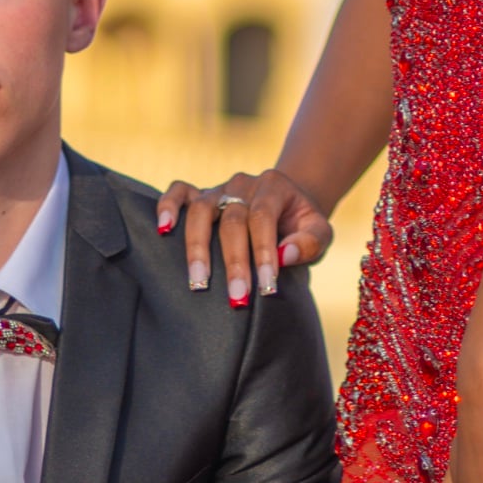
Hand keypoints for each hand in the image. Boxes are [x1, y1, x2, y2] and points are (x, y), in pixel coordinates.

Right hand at [156, 169, 332, 306]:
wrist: (289, 204)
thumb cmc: (302, 225)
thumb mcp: (320, 232)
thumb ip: (309, 242)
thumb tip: (284, 255)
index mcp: (274, 187)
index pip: (263, 218)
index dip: (262, 252)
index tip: (265, 287)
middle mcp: (243, 184)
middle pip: (232, 219)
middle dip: (234, 262)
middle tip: (236, 298)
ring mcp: (219, 188)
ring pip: (201, 209)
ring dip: (198, 246)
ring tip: (198, 280)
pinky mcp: (200, 194)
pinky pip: (179, 191)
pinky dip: (167, 206)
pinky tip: (163, 228)